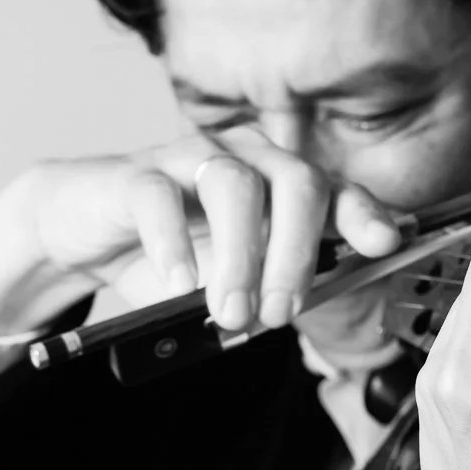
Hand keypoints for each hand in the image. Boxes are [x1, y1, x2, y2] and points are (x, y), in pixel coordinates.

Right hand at [0, 126, 401, 337]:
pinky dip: (173, 244)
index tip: (384, 243)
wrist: (86, 234)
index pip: (337, 191)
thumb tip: (296, 309)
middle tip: (282, 311)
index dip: (364, 214)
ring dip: (238, 257)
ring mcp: (192, 159)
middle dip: (297, 251)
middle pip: (296, 181)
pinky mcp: (136, 173)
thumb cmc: (172, 257)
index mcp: (282, 184)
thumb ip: (268, 289)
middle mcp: (248, 160)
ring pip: (234, 186)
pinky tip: (178, 284)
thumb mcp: (232, 282)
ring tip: (230, 311)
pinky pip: (160, 196)